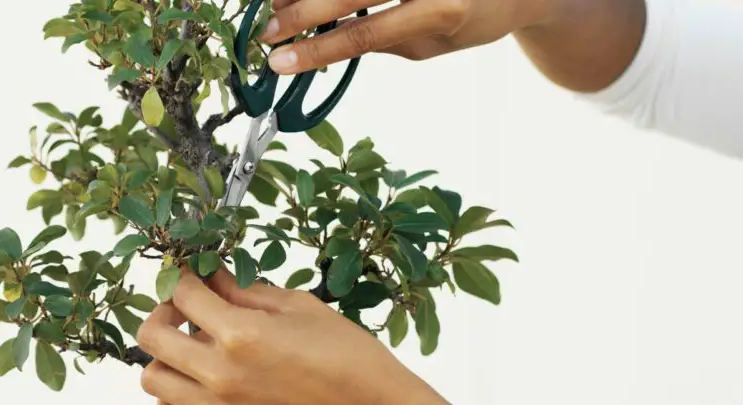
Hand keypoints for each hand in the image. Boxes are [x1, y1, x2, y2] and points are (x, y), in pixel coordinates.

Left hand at [134, 267, 439, 404]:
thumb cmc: (347, 354)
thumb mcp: (299, 306)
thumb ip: (246, 292)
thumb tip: (212, 277)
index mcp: (241, 334)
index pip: (184, 295)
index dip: (184, 278)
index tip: (194, 277)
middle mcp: (221, 374)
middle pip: (152, 336)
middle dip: (165, 312)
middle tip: (186, 309)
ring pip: (152, 379)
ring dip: (164, 357)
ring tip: (190, 351)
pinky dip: (167, 403)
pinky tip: (191, 388)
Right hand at [259, 0, 555, 73]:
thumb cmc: (476, 16)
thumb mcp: (434, 44)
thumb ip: (384, 41)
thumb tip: (325, 40)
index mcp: (443, 8)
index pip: (366, 32)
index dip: (317, 49)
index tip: (279, 62)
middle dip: (300, 12)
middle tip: (265, 32)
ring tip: (276, 5)